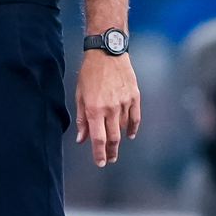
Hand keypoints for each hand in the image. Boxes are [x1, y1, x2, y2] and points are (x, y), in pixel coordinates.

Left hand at [75, 51, 140, 166]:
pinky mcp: (134, 97)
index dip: (99, 154)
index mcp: (94, 109)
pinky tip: (130, 134)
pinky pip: (135, 118)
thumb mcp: (79, 94)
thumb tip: (82, 138)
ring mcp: (124, 103)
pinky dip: (132, 128)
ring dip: (119, 139)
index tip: (100, 162)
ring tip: (115, 145)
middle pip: (112, 138)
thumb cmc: (89, 72)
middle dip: (110, 152)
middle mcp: (110, 109)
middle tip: (109, 159)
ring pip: (123, 129)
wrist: (107, 52)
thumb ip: (82, 118)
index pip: (98, 139)